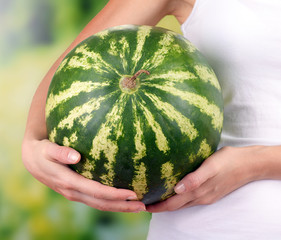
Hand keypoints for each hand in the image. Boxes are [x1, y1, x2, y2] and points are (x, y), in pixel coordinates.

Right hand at [22, 139, 145, 212]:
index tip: (132, 194)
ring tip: (138, 206)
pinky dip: (111, 202)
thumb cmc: (42, 151)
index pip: (96, 192)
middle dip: (123, 206)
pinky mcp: (77, 192)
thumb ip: (61, 152)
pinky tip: (123, 200)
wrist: (32, 160)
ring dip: (119, 207)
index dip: (115, 195)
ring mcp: (75, 194)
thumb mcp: (48, 149)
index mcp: (69, 182)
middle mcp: (74, 192)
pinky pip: (96, 200)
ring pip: (100, 205)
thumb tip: (76, 156)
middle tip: (143, 206)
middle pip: (102, 203)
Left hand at [147, 146, 262, 211]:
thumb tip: (177, 190)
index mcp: (198, 193)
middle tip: (145, 201)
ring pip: (183, 203)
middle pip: (176, 206)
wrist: (249, 164)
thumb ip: (194, 179)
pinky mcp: (210, 191)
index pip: (173, 204)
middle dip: (160, 206)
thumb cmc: (228, 161)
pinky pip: (190, 198)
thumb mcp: (211, 167)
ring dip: (169, 203)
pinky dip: (179, 197)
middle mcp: (200, 197)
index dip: (158, 207)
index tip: (144, 205)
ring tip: (156, 197)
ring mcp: (206, 196)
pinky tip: (175, 190)